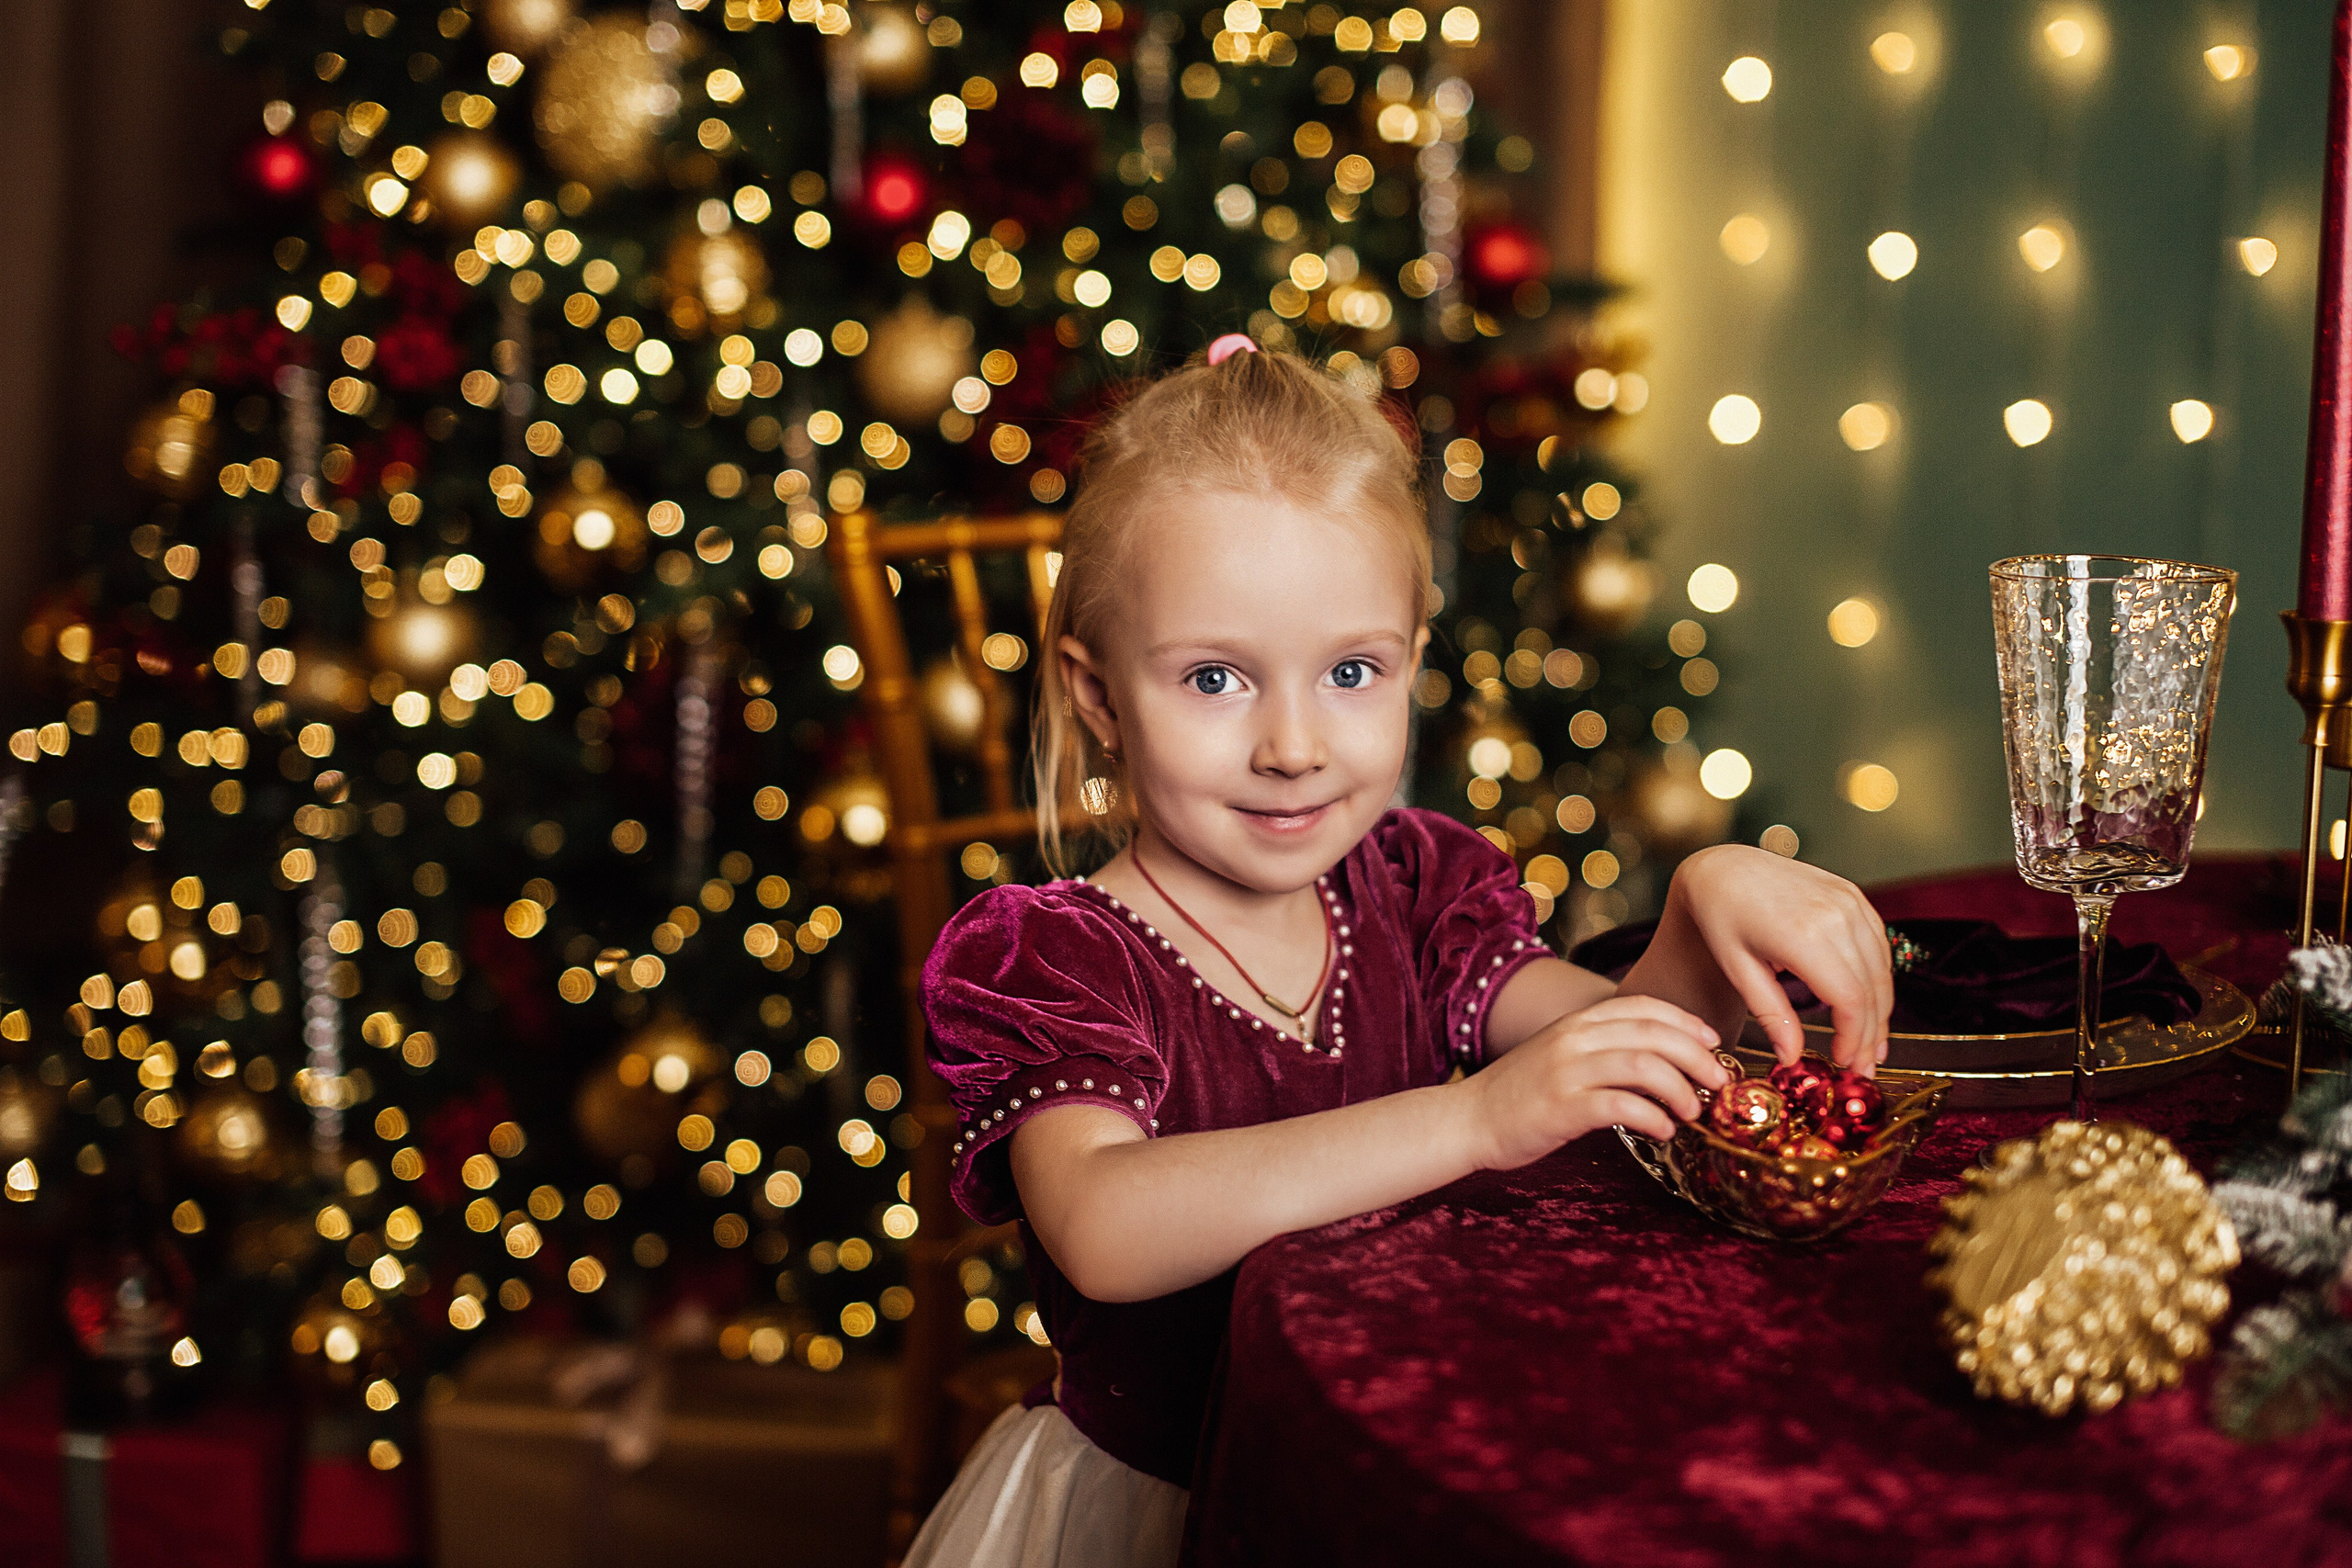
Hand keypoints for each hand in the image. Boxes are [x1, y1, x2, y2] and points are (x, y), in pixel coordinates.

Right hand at [1461, 995, 1728, 1168]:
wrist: (1468, 1119)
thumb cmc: (1521, 1094)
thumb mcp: (1561, 1055)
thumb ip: (1602, 1049)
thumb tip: (1661, 1063)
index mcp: (1577, 1022)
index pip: (1643, 1006)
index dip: (1685, 1021)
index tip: (1712, 1042)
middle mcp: (1575, 1038)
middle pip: (1654, 1034)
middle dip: (1697, 1056)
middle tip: (1718, 1081)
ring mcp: (1568, 1070)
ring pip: (1645, 1065)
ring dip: (1681, 1089)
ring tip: (1693, 1110)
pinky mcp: (1564, 1106)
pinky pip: (1624, 1105)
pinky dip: (1654, 1117)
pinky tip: (1664, 1131)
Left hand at [1639, 844, 1892, 1074]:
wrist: (1723, 867)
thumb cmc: (1722, 918)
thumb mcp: (1739, 970)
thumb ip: (1771, 1016)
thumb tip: (1792, 1060)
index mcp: (1804, 935)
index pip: (1849, 1000)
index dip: (1855, 1038)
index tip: (1846, 1066)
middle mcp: (1836, 915)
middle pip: (1871, 989)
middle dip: (1871, 1034)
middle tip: (1864, 1068)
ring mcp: (1849, 901)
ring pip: (1881, 969)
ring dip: (1880, 1011)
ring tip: (1871, 1046)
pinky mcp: (1853, 895)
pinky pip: (1878, 945)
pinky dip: (1878, 979)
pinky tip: (1869, 1005)